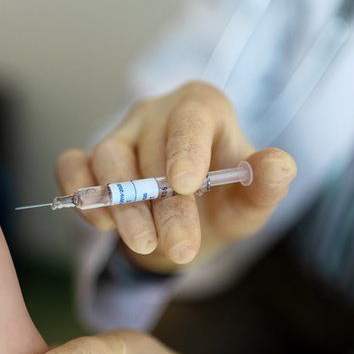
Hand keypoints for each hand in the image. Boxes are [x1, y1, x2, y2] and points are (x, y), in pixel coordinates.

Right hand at [56, 81, 295, 271]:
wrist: (184, 228)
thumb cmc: (221, 205)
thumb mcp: (251, 203)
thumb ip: (267, 185)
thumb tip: (281, 165)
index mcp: (202, 106)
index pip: (191, 117)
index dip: (185, 149)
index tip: (183, 185)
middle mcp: (156, 112)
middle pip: (150, 149)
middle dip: (163, 204)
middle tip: (179, 247)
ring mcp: (119, 134)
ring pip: (108, 158)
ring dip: (124, 206)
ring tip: (143, 244)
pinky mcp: (87, 159)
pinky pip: (71, 166)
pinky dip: (79, 191)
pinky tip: (100, 222)